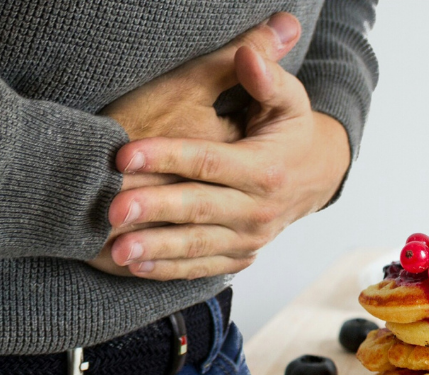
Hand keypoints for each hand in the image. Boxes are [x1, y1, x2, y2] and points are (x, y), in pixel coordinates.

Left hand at [86, 13, 302, 275]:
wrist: (317, 176)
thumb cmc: (291, 132)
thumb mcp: (289, 101)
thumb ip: (267, 78)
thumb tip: (247, 52)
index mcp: (265, 170)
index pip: (209, 163)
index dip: (166, 156)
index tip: (124, 154)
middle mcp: (258, 210)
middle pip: (198, 209)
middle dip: (153, 210)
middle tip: (112, 210)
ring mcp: (249, 239)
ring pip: (196, 246)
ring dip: (155, 250)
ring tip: (117, 250)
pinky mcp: (239, 257)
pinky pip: (201, 267)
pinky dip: (168, 270)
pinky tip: (135, 266)